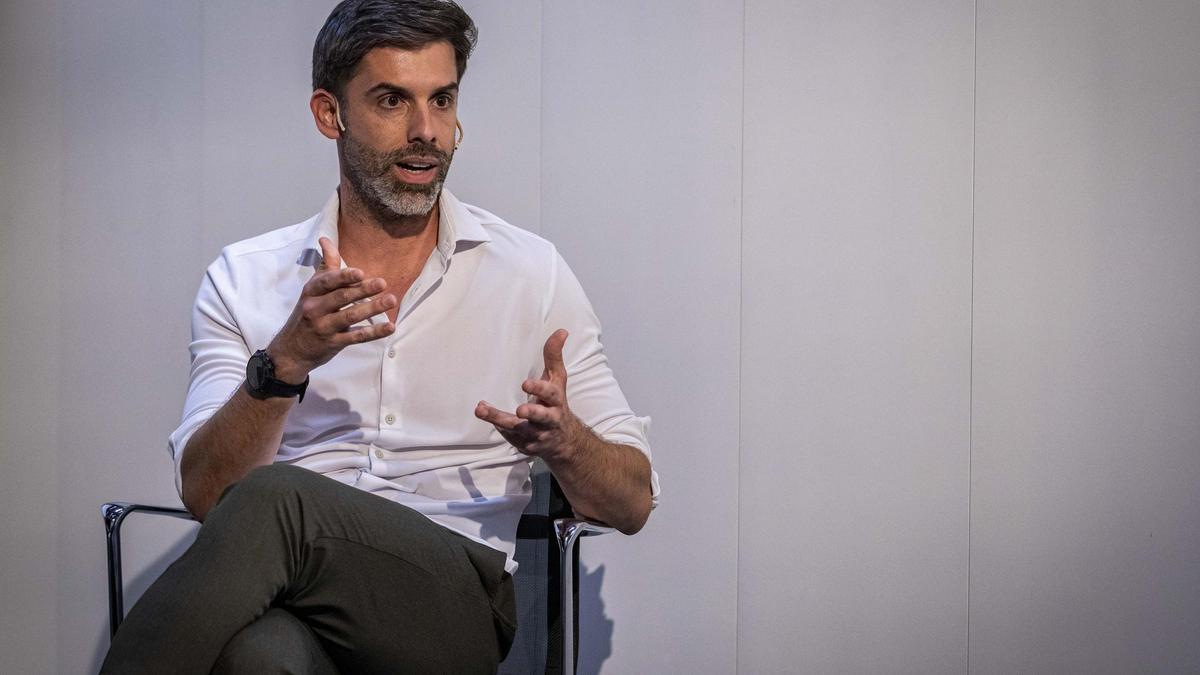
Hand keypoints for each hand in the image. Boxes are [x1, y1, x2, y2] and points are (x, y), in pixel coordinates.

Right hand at [267, 237, 395, 381]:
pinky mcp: (333, 343)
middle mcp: (315, 308)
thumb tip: (325, 239)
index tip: (361, 272)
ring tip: (391, 300)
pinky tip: (390, 327)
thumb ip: (326, 265)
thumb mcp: (312, 289)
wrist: (291, 350)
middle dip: (362, 290)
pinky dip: (374, 332)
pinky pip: (356, 337)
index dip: (344, 277)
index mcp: (312, 292)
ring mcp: (324, 327)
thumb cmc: (307, 313)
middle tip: (383, 283)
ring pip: (350, 317)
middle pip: (341, 297)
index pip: (327, 281)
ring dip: (372, 308)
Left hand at [475, 329, 584, 459]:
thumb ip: (554, 356)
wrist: (565, 441)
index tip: (525, 384)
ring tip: (481, 410)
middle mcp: (549, 420)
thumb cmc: (556, 402)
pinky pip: (511, 438)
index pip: (550, 394)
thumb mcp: (557, 380)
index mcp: (556, 401)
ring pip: (519, 429)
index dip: (539, 389)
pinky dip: (500, 428)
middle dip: (531, 414)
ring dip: (500, 420)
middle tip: (520, 411)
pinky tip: (486, 415)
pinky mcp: (527, 446)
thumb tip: (561, 330)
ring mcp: (538, 434)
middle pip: (541, 417)